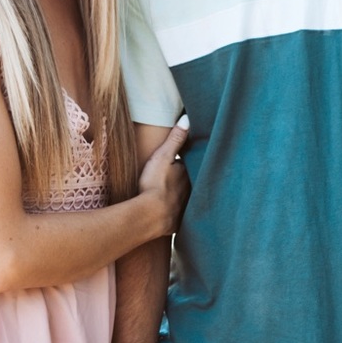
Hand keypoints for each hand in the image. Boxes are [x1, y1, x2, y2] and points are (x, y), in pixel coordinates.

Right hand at [137, 117, 189, 234]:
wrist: (150, 215)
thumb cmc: (154, 184)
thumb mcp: (163, 156)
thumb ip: (175, 139)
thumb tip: (188, 119)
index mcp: (188, 175)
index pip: (191, 165)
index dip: (187, 162)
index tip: (183, 159)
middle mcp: (190, 192)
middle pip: (190, 182)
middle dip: (186, 180)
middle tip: (179, 176)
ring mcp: (184, 208)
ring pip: (186, 199)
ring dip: (182, 196)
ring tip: (176, 194)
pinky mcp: (176, 223)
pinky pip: (178, 216)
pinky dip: (176, 214)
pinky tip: (173, 215)